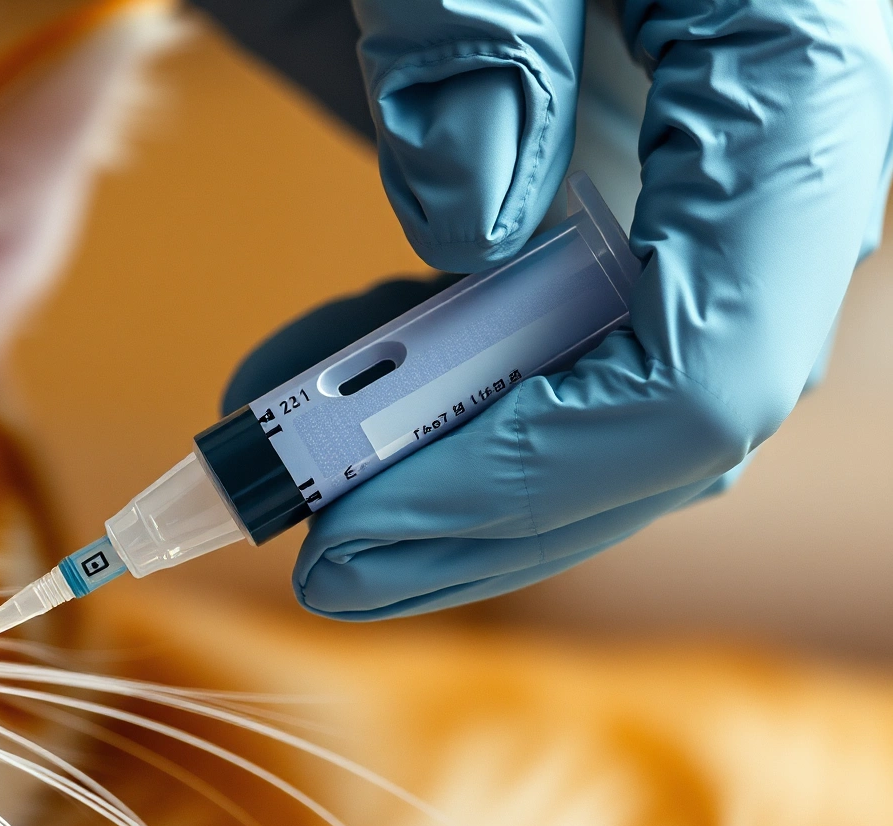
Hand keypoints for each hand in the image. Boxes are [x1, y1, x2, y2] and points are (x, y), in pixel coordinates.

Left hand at [238, 0, 892, 617]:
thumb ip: (482, 27)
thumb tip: (477, 219)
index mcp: (793, 53)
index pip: (713, 354)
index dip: (524, 476)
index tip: (342, 534)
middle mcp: (775, 125)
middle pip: (670, 404)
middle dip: (476, 496)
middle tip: (290, 532)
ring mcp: (701, 151)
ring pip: (616, 384)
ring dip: (445, 454)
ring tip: (272, 452)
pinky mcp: (619, 159)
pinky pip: (560, 321)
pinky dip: (436, 376)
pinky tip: (318, 374)